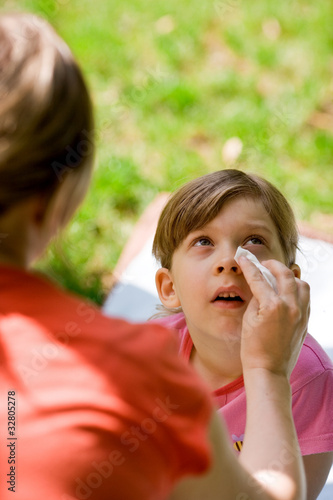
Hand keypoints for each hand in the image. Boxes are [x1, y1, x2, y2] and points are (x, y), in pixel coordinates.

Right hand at [238, 257, 309, 377]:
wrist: (269, 370)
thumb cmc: (254, 348)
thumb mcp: (249, 319)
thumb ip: (257, 297)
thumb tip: (261, 284)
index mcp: (272, 306)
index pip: (259, 278)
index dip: (249, 265)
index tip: (243, 257)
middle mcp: (291, 307)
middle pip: (285, 274)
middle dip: (272, 265)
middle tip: (262, 264)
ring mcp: (301, 314)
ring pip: (301, 284)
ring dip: (289, 277)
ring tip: (278, 278)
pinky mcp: (305, 321)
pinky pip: (305, 297)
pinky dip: (296, 290)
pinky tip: (286, 292)